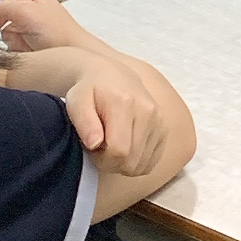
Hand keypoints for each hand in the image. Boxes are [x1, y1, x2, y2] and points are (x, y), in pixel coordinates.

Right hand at [0, 0, 81, 51]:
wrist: (75, 54)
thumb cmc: (55, 31)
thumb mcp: (27, 12)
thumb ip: (4, 8)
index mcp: (35, 0)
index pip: (6, 5)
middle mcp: (35, 14)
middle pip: (6, 23)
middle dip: (8, 32)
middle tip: (10, 39)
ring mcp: (35, 32)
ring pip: (10, 38)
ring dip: (15, 43)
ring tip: (28, 46)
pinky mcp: (35, 48)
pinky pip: (17, 49)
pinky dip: (20, 52)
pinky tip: (29, 54)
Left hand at [62, 57, 170, 177]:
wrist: (112, 75)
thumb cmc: (89, 91)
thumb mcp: (76, 102)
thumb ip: (84, 122)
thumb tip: (94, 143)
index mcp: (125, 104)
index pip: (119, 151)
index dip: (101, 159)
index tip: (92, 148)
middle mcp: (148, 112)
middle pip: (131, 162)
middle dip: (111, 163)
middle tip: (100, 147)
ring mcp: (159, 121)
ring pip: (141, 165)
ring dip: (123, 163)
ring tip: (112, 145)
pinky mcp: (164, 129)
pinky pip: (151, 162)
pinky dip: (136, 162)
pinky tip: (125, 147)